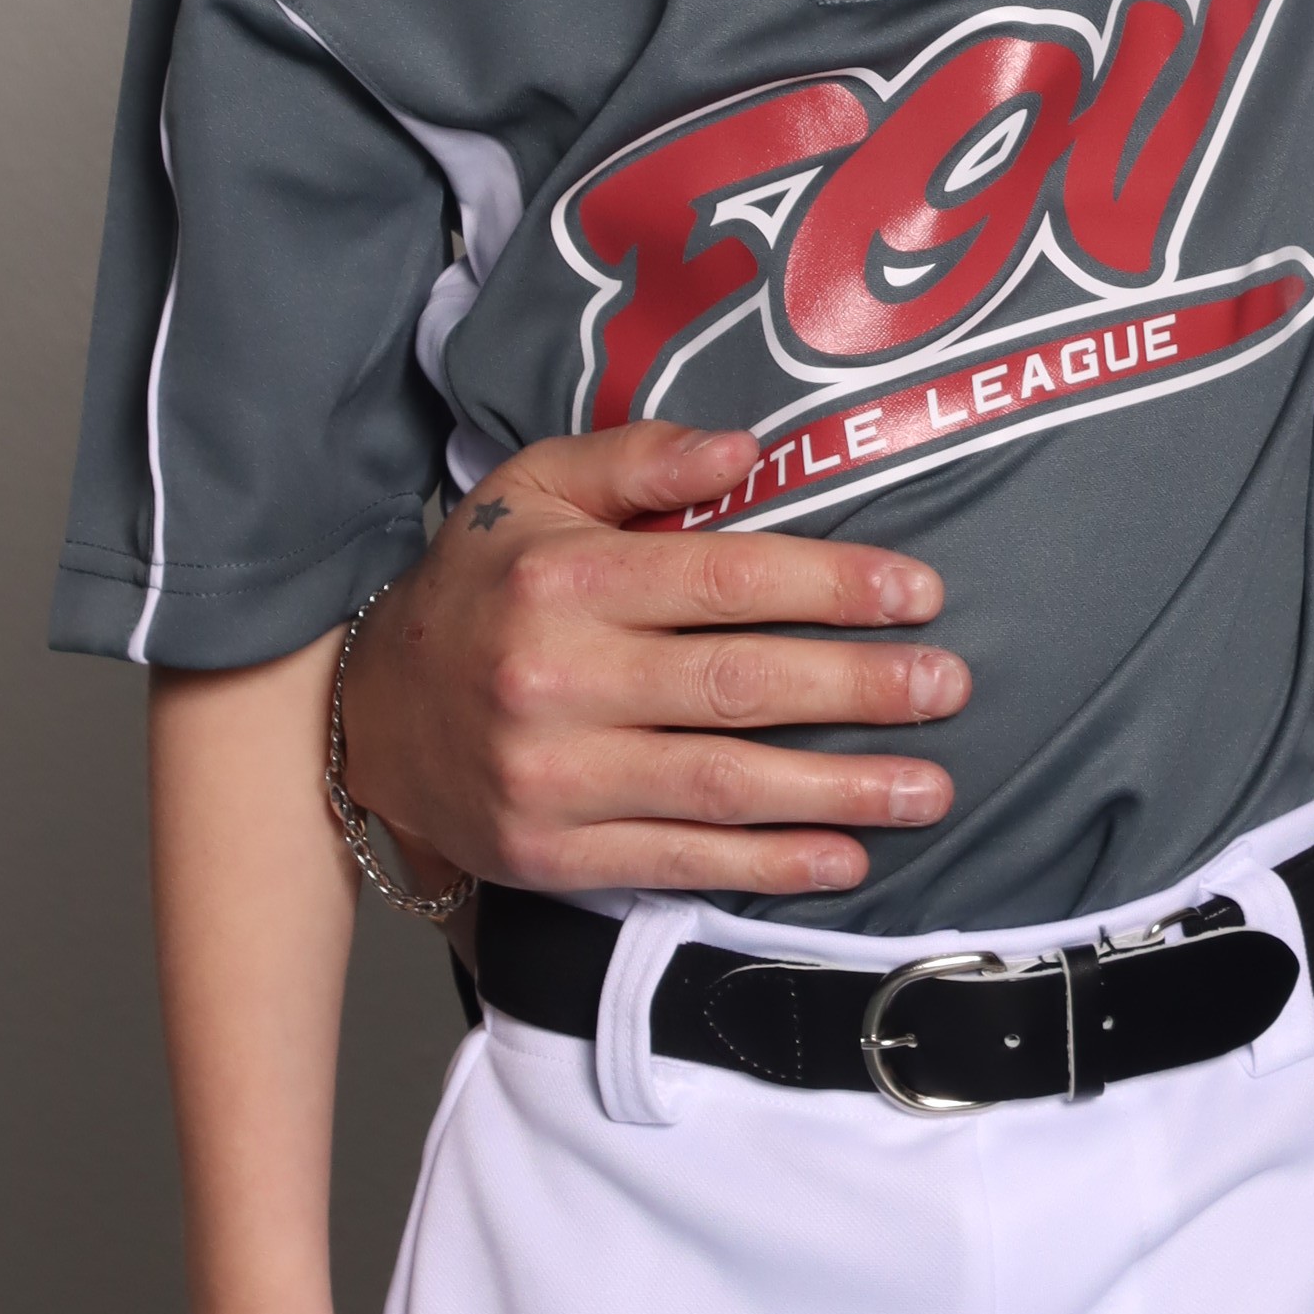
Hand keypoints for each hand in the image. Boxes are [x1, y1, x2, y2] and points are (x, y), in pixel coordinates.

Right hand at [337, 424, 969, 902]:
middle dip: (861, 689)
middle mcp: (557, 679)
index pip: (726, 578)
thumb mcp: (538, 488)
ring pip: (722, 786)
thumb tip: (749, 448)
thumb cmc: (480, 585)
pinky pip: (681, 860)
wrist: (364, 714)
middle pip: (739, 686)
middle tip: (950, 687)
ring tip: (931, 786)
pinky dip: (770, 864)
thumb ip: (642, 459)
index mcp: (567, 579)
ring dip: (840, 791)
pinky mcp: (552, 854)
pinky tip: (846, 855)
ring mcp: (553, 777)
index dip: (834, 587)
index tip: (920, 594)